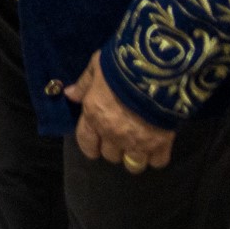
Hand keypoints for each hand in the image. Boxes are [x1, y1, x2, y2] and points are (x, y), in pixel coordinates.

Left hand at [65, 51, 173, 172]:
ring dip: (135, 157)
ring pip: (133, 164)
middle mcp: (113, 134)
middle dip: (115, 148)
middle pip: (110, 156)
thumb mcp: (97, 66)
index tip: (97, 144)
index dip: (91, 146)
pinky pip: (157, 162)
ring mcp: (137, 141)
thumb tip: (69, 94)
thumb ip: (84, 84)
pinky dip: (157, 156)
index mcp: (94, 116)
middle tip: (122, 136)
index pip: (86, 143)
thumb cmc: (121, 64)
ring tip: (140, 146)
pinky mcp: (161, 143)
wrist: (156, 68)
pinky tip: (157, 145)